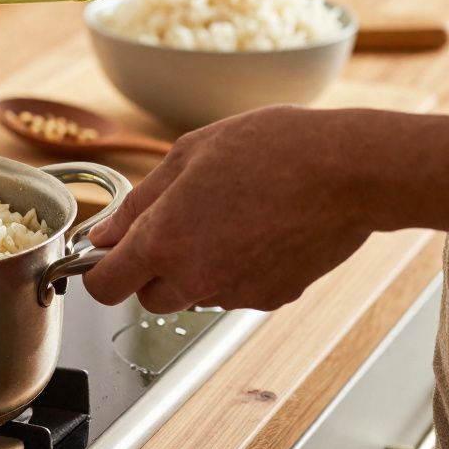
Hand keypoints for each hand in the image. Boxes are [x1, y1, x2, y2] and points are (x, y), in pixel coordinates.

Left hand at [81, 106, 378, 312]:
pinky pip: (234, 292)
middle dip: (149, 271)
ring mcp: (236, 294)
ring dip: (194, 270)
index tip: (108, 254)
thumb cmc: (270, 149)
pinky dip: (234, 271)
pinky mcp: (271, 298)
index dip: (99, 271)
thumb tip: (104, 234)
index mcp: (163, 241)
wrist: (349, 171)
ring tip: (224, 218)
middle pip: (147, 298)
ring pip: (193, 296)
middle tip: (174, 226)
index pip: (104, 287)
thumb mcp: (187, 155)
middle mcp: (195, 278)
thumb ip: (138, 202)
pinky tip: (255, 231)